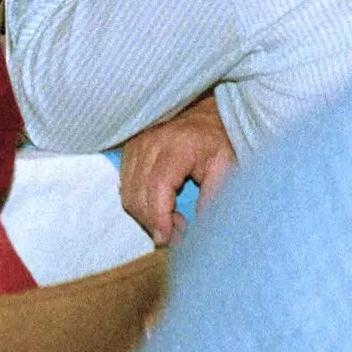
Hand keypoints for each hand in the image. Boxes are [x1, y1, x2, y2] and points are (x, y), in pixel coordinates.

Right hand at [119, 95, 235, 246]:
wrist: (203, 113)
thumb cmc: (217, 139)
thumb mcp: (226, 165)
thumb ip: (214, 196)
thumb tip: (201, 230)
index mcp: (176, 145)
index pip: (157, 185)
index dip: (158, 216)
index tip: (167, 239)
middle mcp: (149, 142)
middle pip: (137, 192)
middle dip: (153, 221)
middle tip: (177, 234)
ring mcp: (135, 145)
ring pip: (127, 191)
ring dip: (144, 214)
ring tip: (171, 221)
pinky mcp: (128, 150)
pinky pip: (124, 184)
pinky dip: (138, 202)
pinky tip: (158, 207)